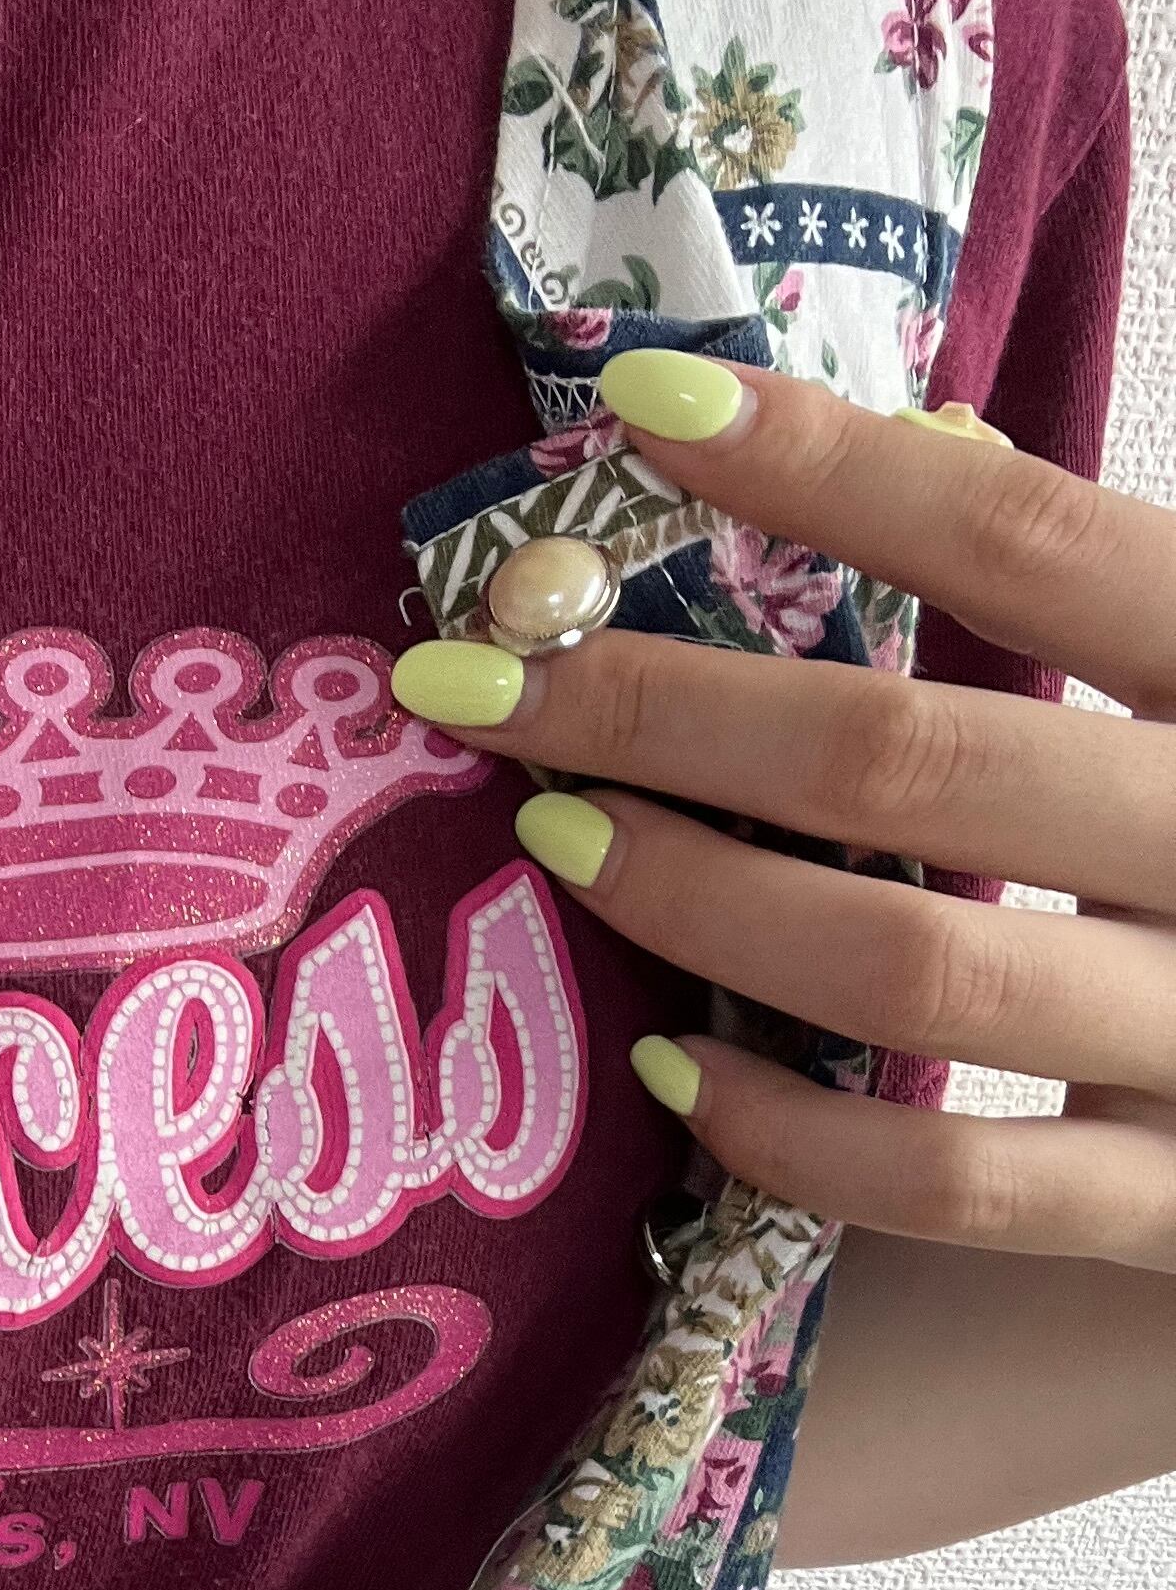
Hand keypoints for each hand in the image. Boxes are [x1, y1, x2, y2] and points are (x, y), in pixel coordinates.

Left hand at [390, 349, 1175, 1270]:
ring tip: (557, 832)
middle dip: (669, 711)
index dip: (832, 464)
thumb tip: (911, 431)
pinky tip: (672, 1068)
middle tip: (484, 676)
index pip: (1030, 537)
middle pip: (915, 761)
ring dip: (700, 900)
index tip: (643, 402)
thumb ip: (1104, 590)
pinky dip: (788, 1130)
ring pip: (916, 974)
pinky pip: (950, 1188)